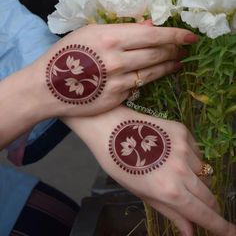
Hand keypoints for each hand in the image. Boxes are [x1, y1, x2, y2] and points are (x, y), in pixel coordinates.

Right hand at [33, 22, 197, 116]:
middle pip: (158, 54)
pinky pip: (139, 87)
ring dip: (169, 66)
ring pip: (153, 72)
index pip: (153, 35)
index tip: (190, 36)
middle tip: (183, 49)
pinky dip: (150, 79)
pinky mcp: (117, 99)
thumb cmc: (64, 56)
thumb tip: (149, 27)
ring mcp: (118, 83)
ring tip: (177, 62)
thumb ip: (121, 29)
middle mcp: (118, 61)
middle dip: (174, 50)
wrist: (46, 88)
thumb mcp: (89, 33)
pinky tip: (155, 75)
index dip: (175, 35)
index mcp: (110, 38)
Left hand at [63, 106, 235, 235]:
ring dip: (194, 177)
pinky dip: (188, 157)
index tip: (231, 232)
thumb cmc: (119, 164)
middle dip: (208, 204)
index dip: (220, 226)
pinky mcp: (184, 131)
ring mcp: (184, 148)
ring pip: (202, 171)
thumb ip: (169, 212)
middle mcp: (182, 170)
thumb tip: (190, 232)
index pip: (204, 213)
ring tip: (170, 169)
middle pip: (209, 194)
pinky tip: (169, 152)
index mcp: (169, 191)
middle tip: (198, 204)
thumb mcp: (141, 193)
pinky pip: (196, 152)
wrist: (111, 128)